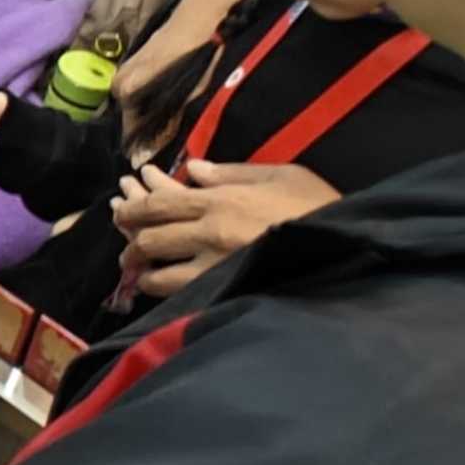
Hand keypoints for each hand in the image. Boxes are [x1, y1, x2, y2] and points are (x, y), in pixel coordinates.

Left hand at [112, 160, 339, 297]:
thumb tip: (191, 169)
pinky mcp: (225, 293)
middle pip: (151, 238)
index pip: (159, 203)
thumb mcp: (279, 175)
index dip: (133, 207)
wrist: (345, 248)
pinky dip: (163, 293)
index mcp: (219, 200)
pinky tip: (157, 290)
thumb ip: (230, 172)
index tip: (119, 208)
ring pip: (159, 274)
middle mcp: (209, 234)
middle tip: (123, 245)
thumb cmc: (316, 206)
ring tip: (134, 271)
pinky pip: (182, 296)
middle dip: (130, 240)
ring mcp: (215, 268)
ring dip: (141, 271)